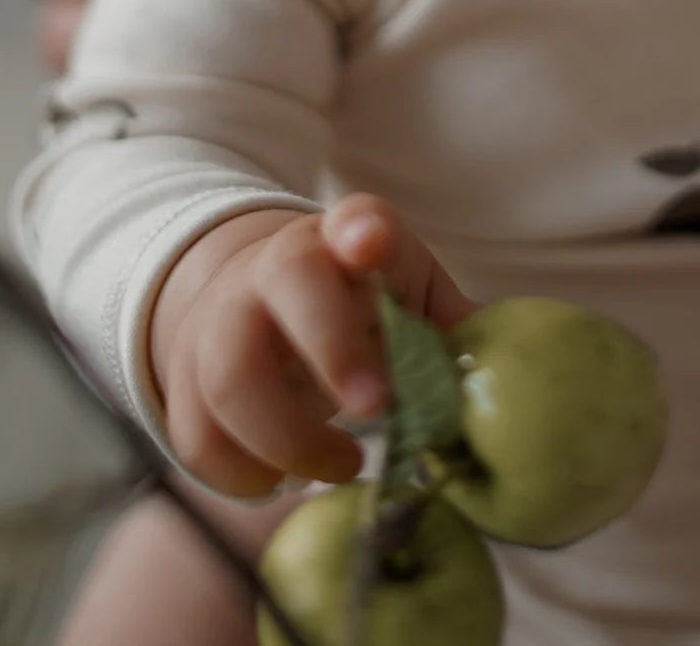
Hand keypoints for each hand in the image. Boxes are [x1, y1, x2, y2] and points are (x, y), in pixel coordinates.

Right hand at [151, 192, 479, 497]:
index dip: (363, 229)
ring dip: (289, 437)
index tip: (370, 240)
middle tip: (377, 407)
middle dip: (330, 348)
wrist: (254, 295)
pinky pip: (196, 435)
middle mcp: (278, 267)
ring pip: (231, 375)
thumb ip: (455, 337)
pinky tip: (279, 481)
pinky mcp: (186, 376)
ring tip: (345, 466)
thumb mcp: (411, 303)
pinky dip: (239, 472)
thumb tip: (514, 385)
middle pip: (287, 285)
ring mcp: (224, 317)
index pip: (358, 218)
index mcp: (349, 243)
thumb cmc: (358, 305)